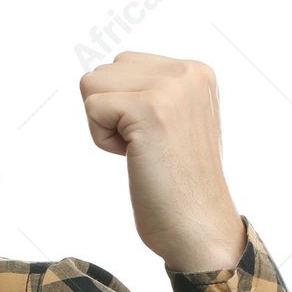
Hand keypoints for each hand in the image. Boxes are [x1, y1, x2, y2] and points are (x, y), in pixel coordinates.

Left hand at [78, 51, 246, 271]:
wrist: (199, 226)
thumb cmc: (178, 185)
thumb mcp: (174, 121)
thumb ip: (150, 92)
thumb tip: (97, 76)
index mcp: (196, 71)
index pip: (123, 65)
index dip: (122, 107)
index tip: (155, 138)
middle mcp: (188, 72)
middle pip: (103, 72)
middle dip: (110, 113)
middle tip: (145, 147)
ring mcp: (171, 88)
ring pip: (92, 85)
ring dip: (104, 126)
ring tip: (141, 150)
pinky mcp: (150, 109)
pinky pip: (92, 108)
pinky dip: (102, 140)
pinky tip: (135, 157)